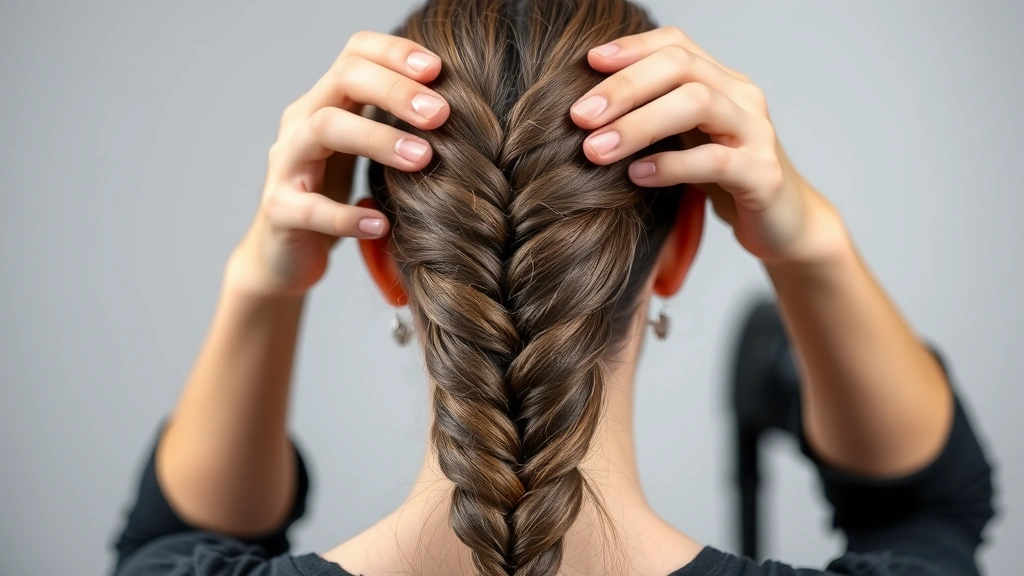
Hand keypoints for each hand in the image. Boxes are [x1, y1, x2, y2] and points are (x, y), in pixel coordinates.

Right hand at [228, 31, 449, 295]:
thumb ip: (398, 127)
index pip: (355, 53)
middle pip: (343, 79)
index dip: (394, 52)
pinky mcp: (279, 211)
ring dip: (376, 138)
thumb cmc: (334, 197)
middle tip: (440, 113)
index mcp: (326, 102)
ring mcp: (286, 164)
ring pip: (323, 129)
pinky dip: (346, 216)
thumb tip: (467, 109)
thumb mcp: (366, 155)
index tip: (439, 69)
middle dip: (395, 90)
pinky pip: (310, 208)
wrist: (285, 255)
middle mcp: (301, 123)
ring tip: (421, 158)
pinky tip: (380, 225)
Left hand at [571, 27, 847, 264]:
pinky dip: (671, 165)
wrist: (783, 224)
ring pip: (697, 104)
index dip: (632, 48)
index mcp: (721, 82)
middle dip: (624, 87)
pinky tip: (637, 175)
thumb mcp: (684, 140)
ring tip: (595, 150)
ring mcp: (757, 133)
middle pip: (680, 68)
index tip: (588, 62)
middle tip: (579, 115)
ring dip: (639, 124)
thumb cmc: (722, 181)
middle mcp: (741, 97)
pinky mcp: (762, 174)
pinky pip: (715, 160)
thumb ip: (651, 118)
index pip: (676, 45)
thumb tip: (583, 112)